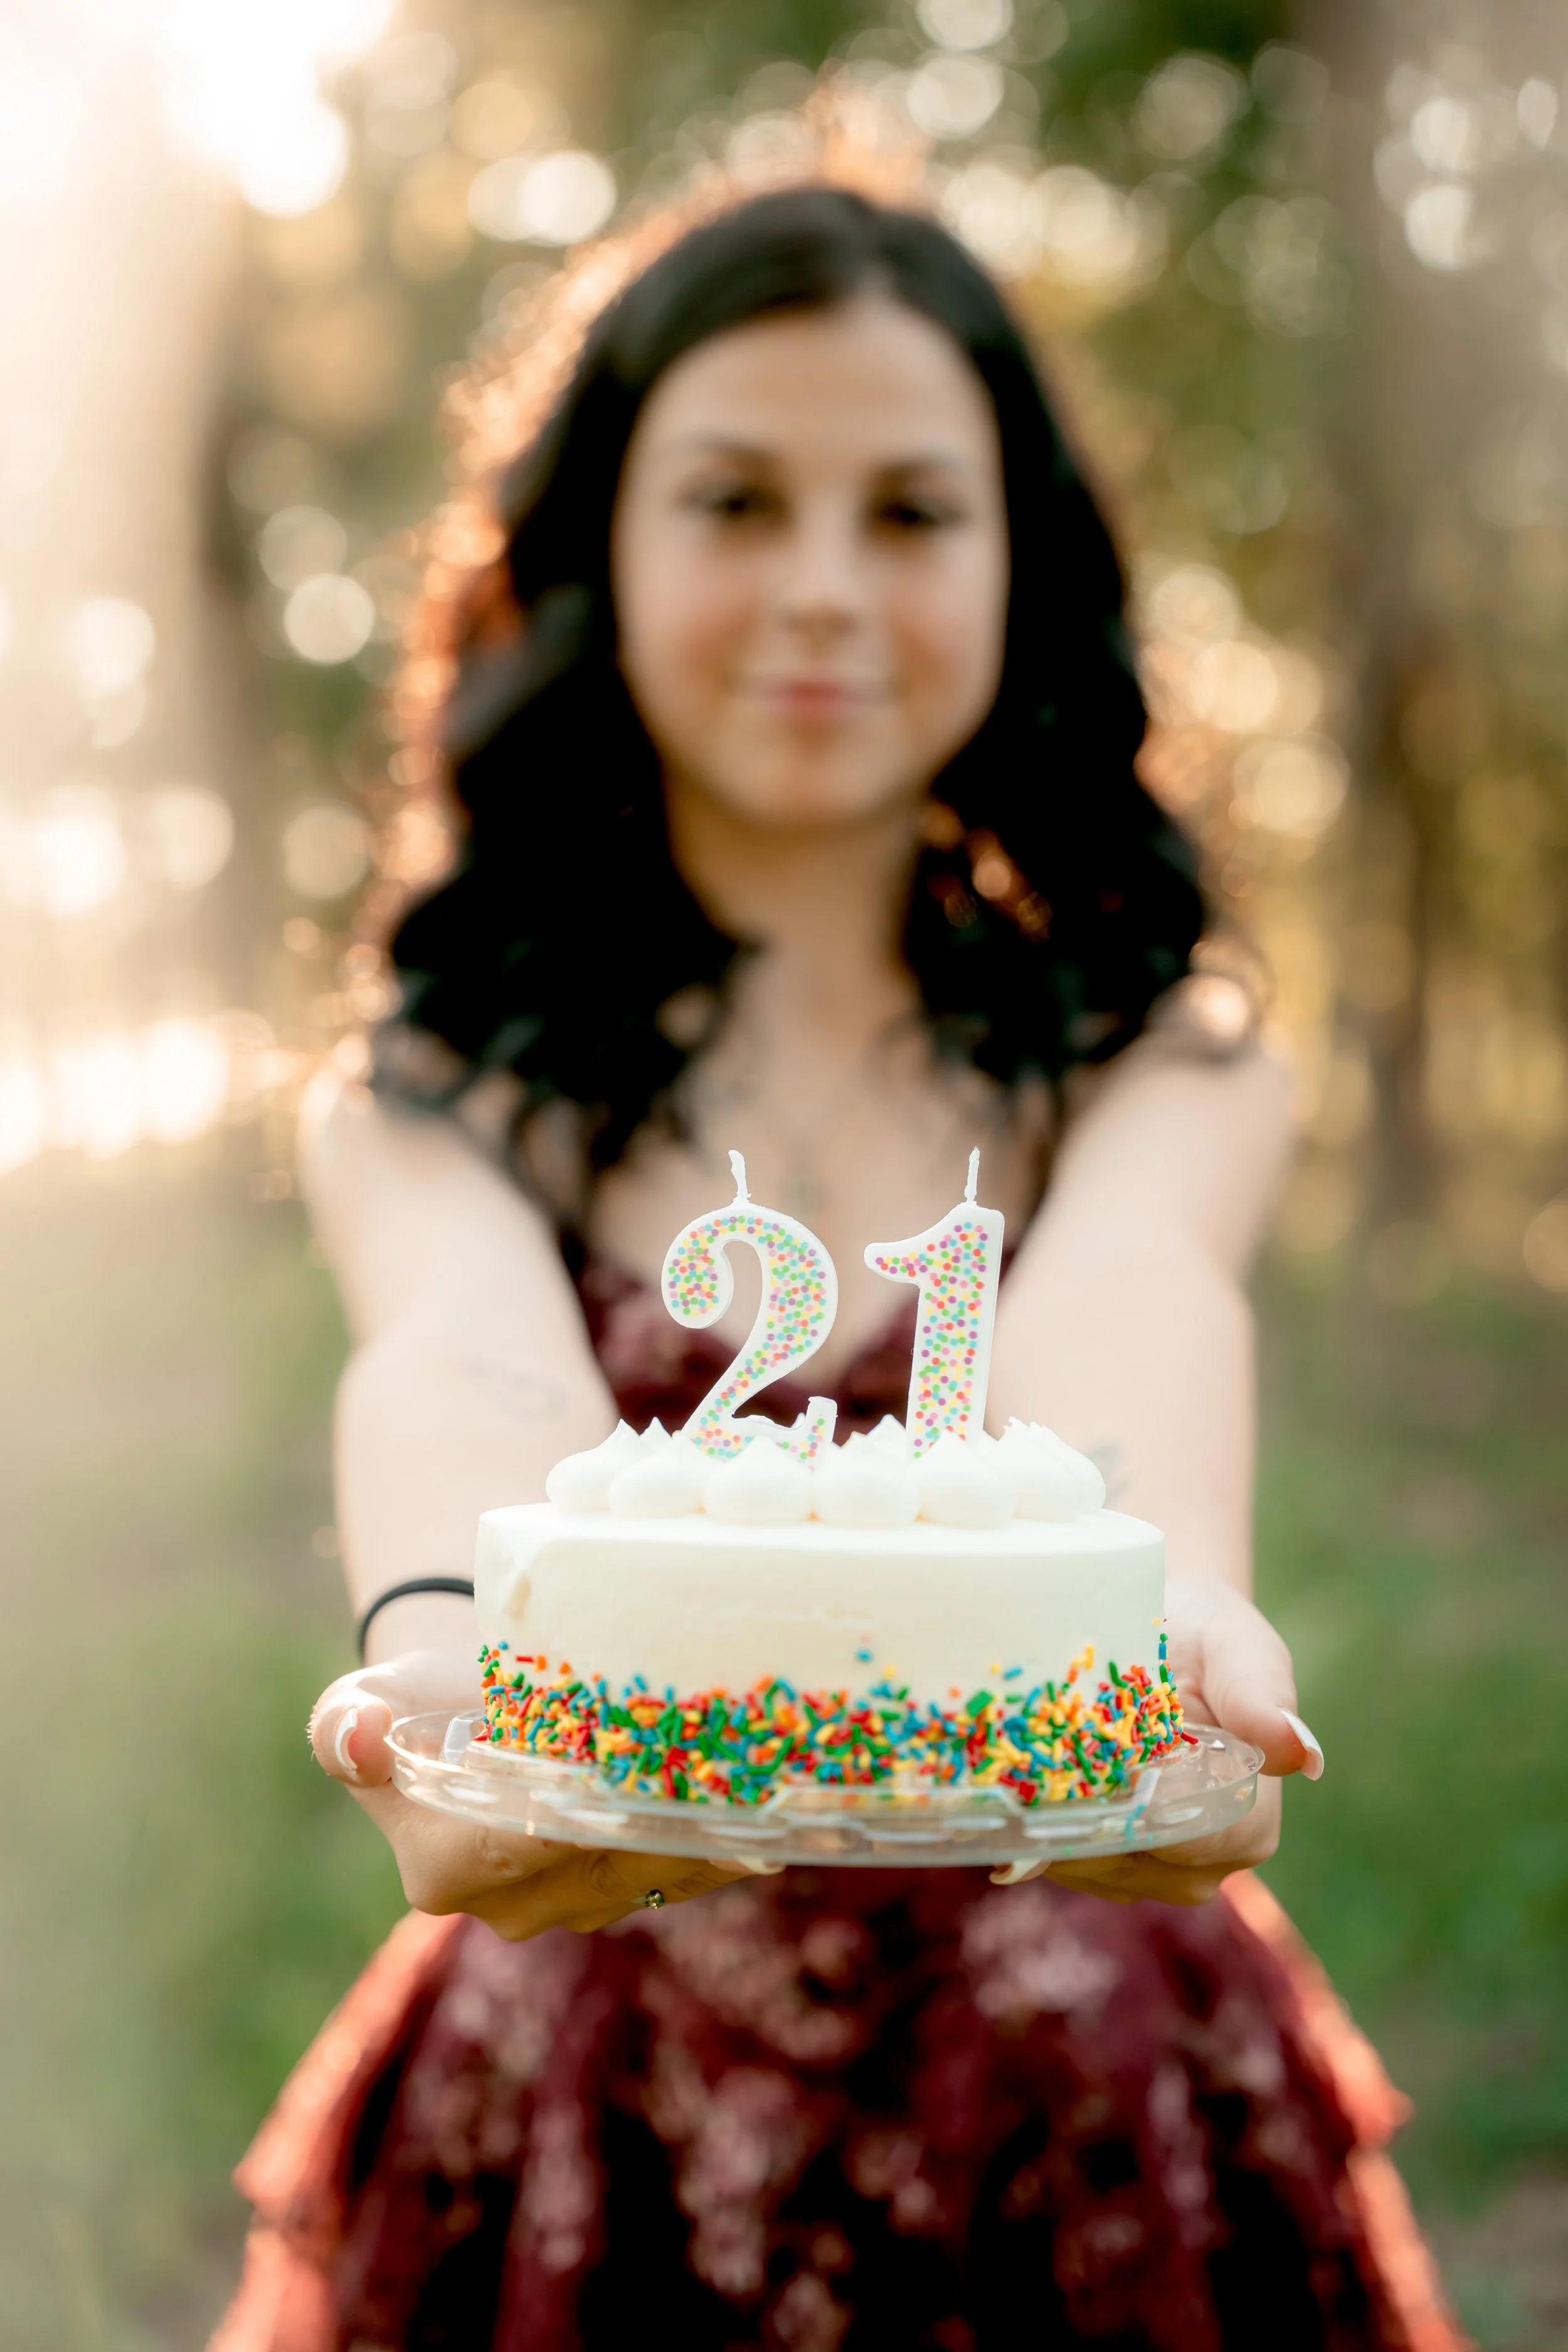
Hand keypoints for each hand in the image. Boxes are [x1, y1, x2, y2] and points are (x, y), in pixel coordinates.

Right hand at [309, 1649, 769, 1937]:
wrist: (462, 1723)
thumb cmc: (409, 1708)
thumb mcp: (363, 1700)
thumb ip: (345, 1723)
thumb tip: (354, 1732)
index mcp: (449, 1870)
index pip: (522, 1846)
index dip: (576, 1809)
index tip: (630, 1765)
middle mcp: (516, 1906)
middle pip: (603, 1858)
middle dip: (660, 1813)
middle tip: (717, 1759)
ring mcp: (578, 1904)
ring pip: (656, 1868)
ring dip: (706, 1827)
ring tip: (754, 1778)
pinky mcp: (629, 1890)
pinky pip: (687, 1873)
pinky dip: (725, 1840)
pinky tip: (766, 1806)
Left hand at [994, 1574, 1322, 1907]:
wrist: (1163, 1636)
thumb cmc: (1208, 1636)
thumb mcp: (1237, 1646)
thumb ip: (1259, 1693)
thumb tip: (1301, 1754)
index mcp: (1248, 1825)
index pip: (1189, 1842)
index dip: (1140, 1804)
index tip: (1098, 1754)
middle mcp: (1203, 1863)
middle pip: (1132, 1862)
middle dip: (1087, 1810)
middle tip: (1051, 1746)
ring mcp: (1148, 1868)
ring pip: (1089, 1866)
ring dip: (1055, 1816)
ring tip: (1037, 1750)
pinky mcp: (1100, 1859)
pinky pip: (1061, 1859)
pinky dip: (1037, 1821)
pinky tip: (1026, 1772)